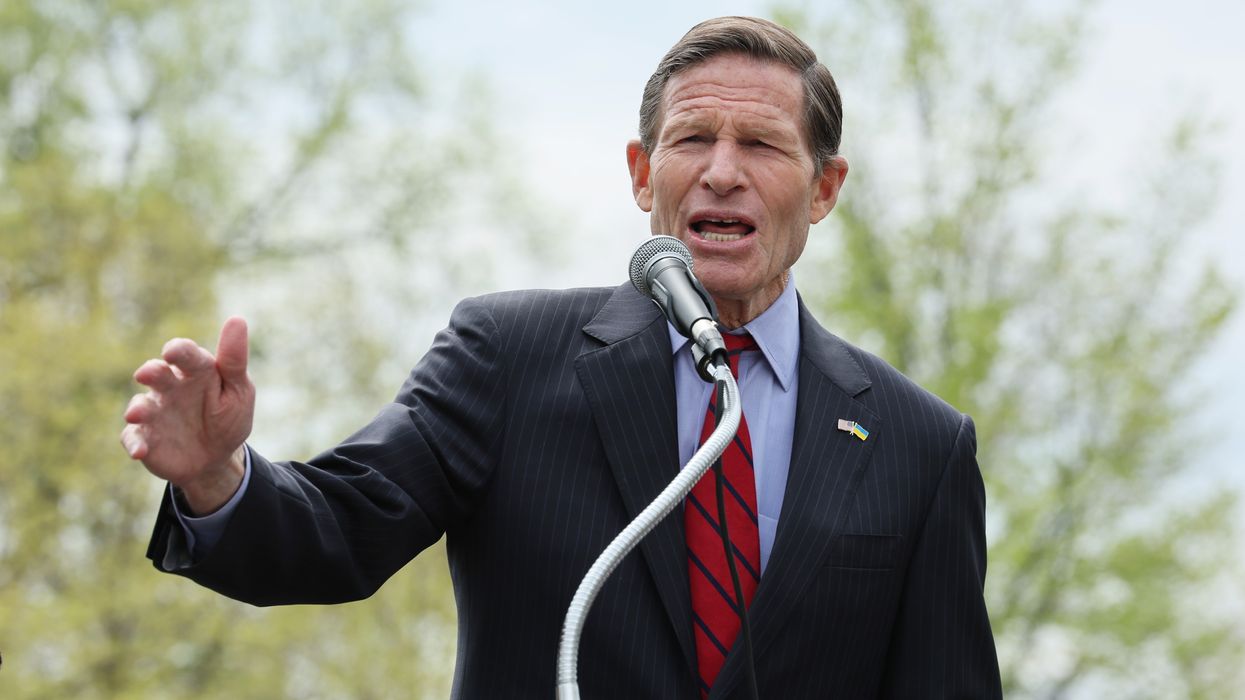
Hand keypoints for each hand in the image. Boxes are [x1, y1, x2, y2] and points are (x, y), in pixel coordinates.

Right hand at [121, 317, 253, 513]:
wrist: (217, 458)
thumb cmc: (228, 417)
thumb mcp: (238, 390)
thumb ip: (234, 360)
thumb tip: (236, 319)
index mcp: (196, 372)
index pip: (185, 354)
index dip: (178, 351)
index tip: (172, 352)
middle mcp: (170, 388)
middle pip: (156, 373)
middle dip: (151, 372)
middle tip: (148, 373)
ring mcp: (155, 413)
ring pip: (140, 405)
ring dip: (138, 409)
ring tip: (137, 414)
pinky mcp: (145, 438)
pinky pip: (134, 438)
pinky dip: (134, 443)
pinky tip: (140, 451)